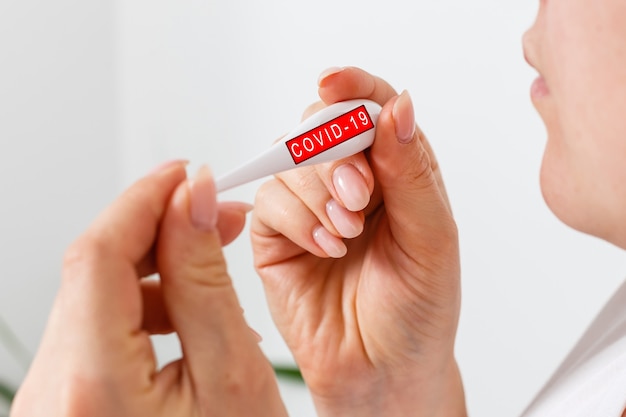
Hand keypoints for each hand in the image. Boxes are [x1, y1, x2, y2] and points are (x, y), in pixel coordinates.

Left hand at [11, 162, 286, 416]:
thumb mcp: (233, 374)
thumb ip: (205, 280)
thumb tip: (190, 202)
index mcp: (92, 387)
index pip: (97, 254)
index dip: (142, 199)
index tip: (183, 173)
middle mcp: (51, 396)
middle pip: (91, 273)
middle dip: (156, 230)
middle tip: (214, 214)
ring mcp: (50, 404)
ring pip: (93, 301)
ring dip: (153, 269)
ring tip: (211, 262)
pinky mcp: (65, 406)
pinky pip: (94, 334)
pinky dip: (141, 308)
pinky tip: (186, 312)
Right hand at [251, 67, 466, 416]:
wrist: (382, 372)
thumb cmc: (417, 311)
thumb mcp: (432, 240)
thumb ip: (412, 173)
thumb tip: (398, 106)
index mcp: (395, 171)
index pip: (371, 106)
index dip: (353, 86)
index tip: (334, 83)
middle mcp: (350, 181)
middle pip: (322, 124)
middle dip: (335, 151)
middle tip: (359, 196)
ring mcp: (309, 205)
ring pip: (290, 158)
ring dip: (317, 191)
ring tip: (347, 234)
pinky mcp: (276, 233)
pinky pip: (268, 199)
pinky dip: (296, 219)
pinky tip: (325, 248)